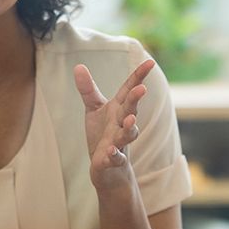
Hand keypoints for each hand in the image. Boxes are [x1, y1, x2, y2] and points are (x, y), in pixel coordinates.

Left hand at [74, 59, 154, 190]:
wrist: (107, 167)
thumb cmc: (103, 134)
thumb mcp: (94, 109)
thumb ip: (88, 89)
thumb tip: (78, 66)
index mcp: (118, 110)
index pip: (129, 90)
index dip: (139, 76)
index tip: (150, 61)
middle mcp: (122, 124)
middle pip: (131, 110)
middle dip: (135, 100)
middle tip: (142, 88)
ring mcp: (119, 142)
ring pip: (128, 134)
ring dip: (130, 128)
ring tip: (130, 120)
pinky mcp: (111, 160)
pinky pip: (115, 157)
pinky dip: (113, 154)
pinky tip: (109, 151)